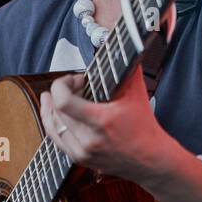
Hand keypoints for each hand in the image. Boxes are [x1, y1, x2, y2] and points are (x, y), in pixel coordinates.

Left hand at [40, 63, 167, 180]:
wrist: (150, 160)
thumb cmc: (144, 124)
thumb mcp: (137, 92)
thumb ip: (128, 66)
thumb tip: (128, 41)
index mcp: (102, 122)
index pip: (64, 102)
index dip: (61, 85)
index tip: (73, 79)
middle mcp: (89, 140)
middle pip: (57, 111)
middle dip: (60, 93)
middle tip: (73, 85)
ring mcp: (83, 152)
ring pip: (52, 126)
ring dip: (50, 108)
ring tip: (52, 95)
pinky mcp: (80, 159)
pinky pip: (56, 139)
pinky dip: (53, 123)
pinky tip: (53, 113)